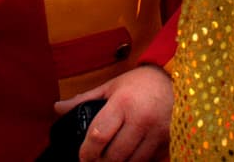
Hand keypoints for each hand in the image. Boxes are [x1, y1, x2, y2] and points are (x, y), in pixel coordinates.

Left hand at [55, 64, 172, 161]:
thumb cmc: (140, 83)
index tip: (83, 156)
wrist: (175, 79)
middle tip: (95, 160)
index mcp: (123, 103)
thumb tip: (57, 108)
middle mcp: (141, 119)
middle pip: (115, 155)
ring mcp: (157, 132)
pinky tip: (130, 156)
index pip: (99, 135)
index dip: (87, 152)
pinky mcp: (168, 141)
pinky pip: (150, 161)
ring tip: (111, 158)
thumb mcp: (111, 86)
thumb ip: (84, 100)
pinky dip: (137, 161)